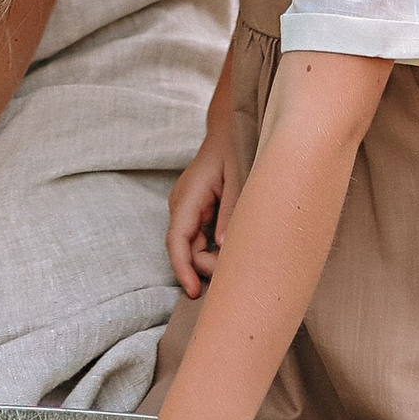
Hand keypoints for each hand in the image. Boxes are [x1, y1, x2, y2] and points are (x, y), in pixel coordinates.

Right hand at [166, 125, 234, 296]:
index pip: (177, 240)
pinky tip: (232, 249)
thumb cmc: (236, 148)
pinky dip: (213, 248)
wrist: (230, 127)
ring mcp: (187, 206)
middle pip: (185, 248)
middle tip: (236, 274)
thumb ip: (232, 211)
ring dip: (210, 259)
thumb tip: (224, 246)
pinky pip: (199, 237)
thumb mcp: (240, 178)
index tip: (194, 292)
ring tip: (239, 261)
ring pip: (192, 245)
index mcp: (190, 195)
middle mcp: (182, 203)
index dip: (183, 269)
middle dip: (205, 267)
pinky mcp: (196, 209)